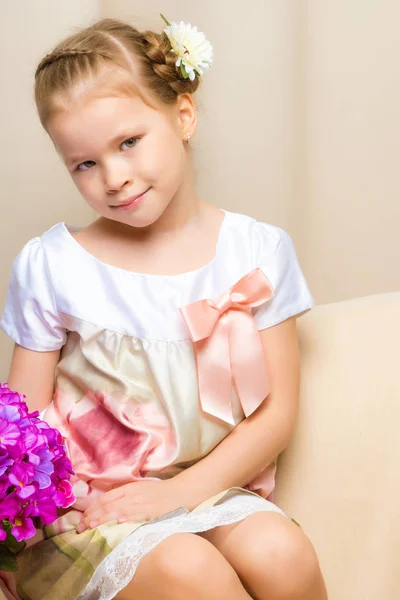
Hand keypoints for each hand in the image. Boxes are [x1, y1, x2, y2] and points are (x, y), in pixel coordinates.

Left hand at [76, 478, 191, 532]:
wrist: (180, 492)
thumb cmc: (159, 492)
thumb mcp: (139, 489)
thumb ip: (124, 494)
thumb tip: (107, 504)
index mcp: (129, 488)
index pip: (105, 498)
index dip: (92, 508)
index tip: (82, 519)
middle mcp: (132, 494)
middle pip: (108, 504)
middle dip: (92, 516)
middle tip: (80, 528)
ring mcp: (142, 502)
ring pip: (118, 510)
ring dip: (103, 519)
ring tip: (91, 527)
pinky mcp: (151, 511)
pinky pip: (137, 514)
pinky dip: (126, 517)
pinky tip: (117, 522)